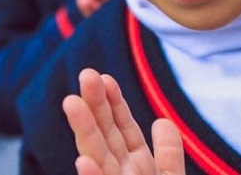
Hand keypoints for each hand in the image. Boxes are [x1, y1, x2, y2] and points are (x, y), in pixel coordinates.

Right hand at [64, 69, 184, 174]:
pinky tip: (83, 162)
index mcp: (135, 166)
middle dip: (95, 106)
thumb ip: (168, 153)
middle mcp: (120, 174)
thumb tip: (162, 121)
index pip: (123, 128)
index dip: (115, 103)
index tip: (106, 78)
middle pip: (104, 136)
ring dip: (84, 131)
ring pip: (97, 158)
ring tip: (72, 103)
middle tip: (86, 74)